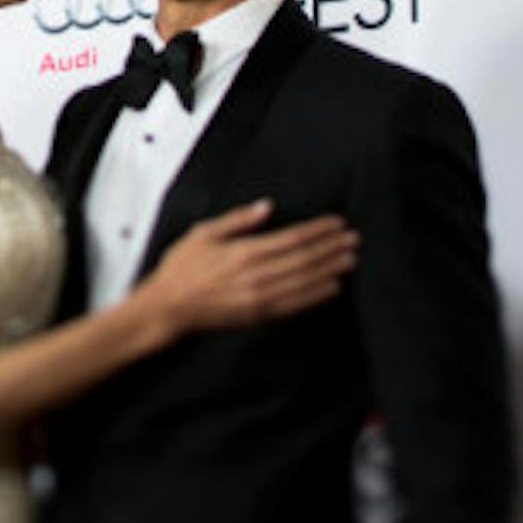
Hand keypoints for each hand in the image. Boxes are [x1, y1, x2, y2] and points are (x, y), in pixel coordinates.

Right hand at [138, 200, 357, 334]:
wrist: (168, 308)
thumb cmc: (181, 269)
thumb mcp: (203, 234)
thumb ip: (237, 220)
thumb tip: (266, 207)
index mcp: (244, 252)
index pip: (293, 238)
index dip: (319, 230)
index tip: (337, 223)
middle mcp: (256, 275)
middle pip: (305, 259)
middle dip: (332, 248)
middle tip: (353, 240)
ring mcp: (259, 297)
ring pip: (305, 281)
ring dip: (330, 269)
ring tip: (350, 260)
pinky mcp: (258, 315)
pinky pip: (295, 305)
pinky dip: (316, 296)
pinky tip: (331, 287)